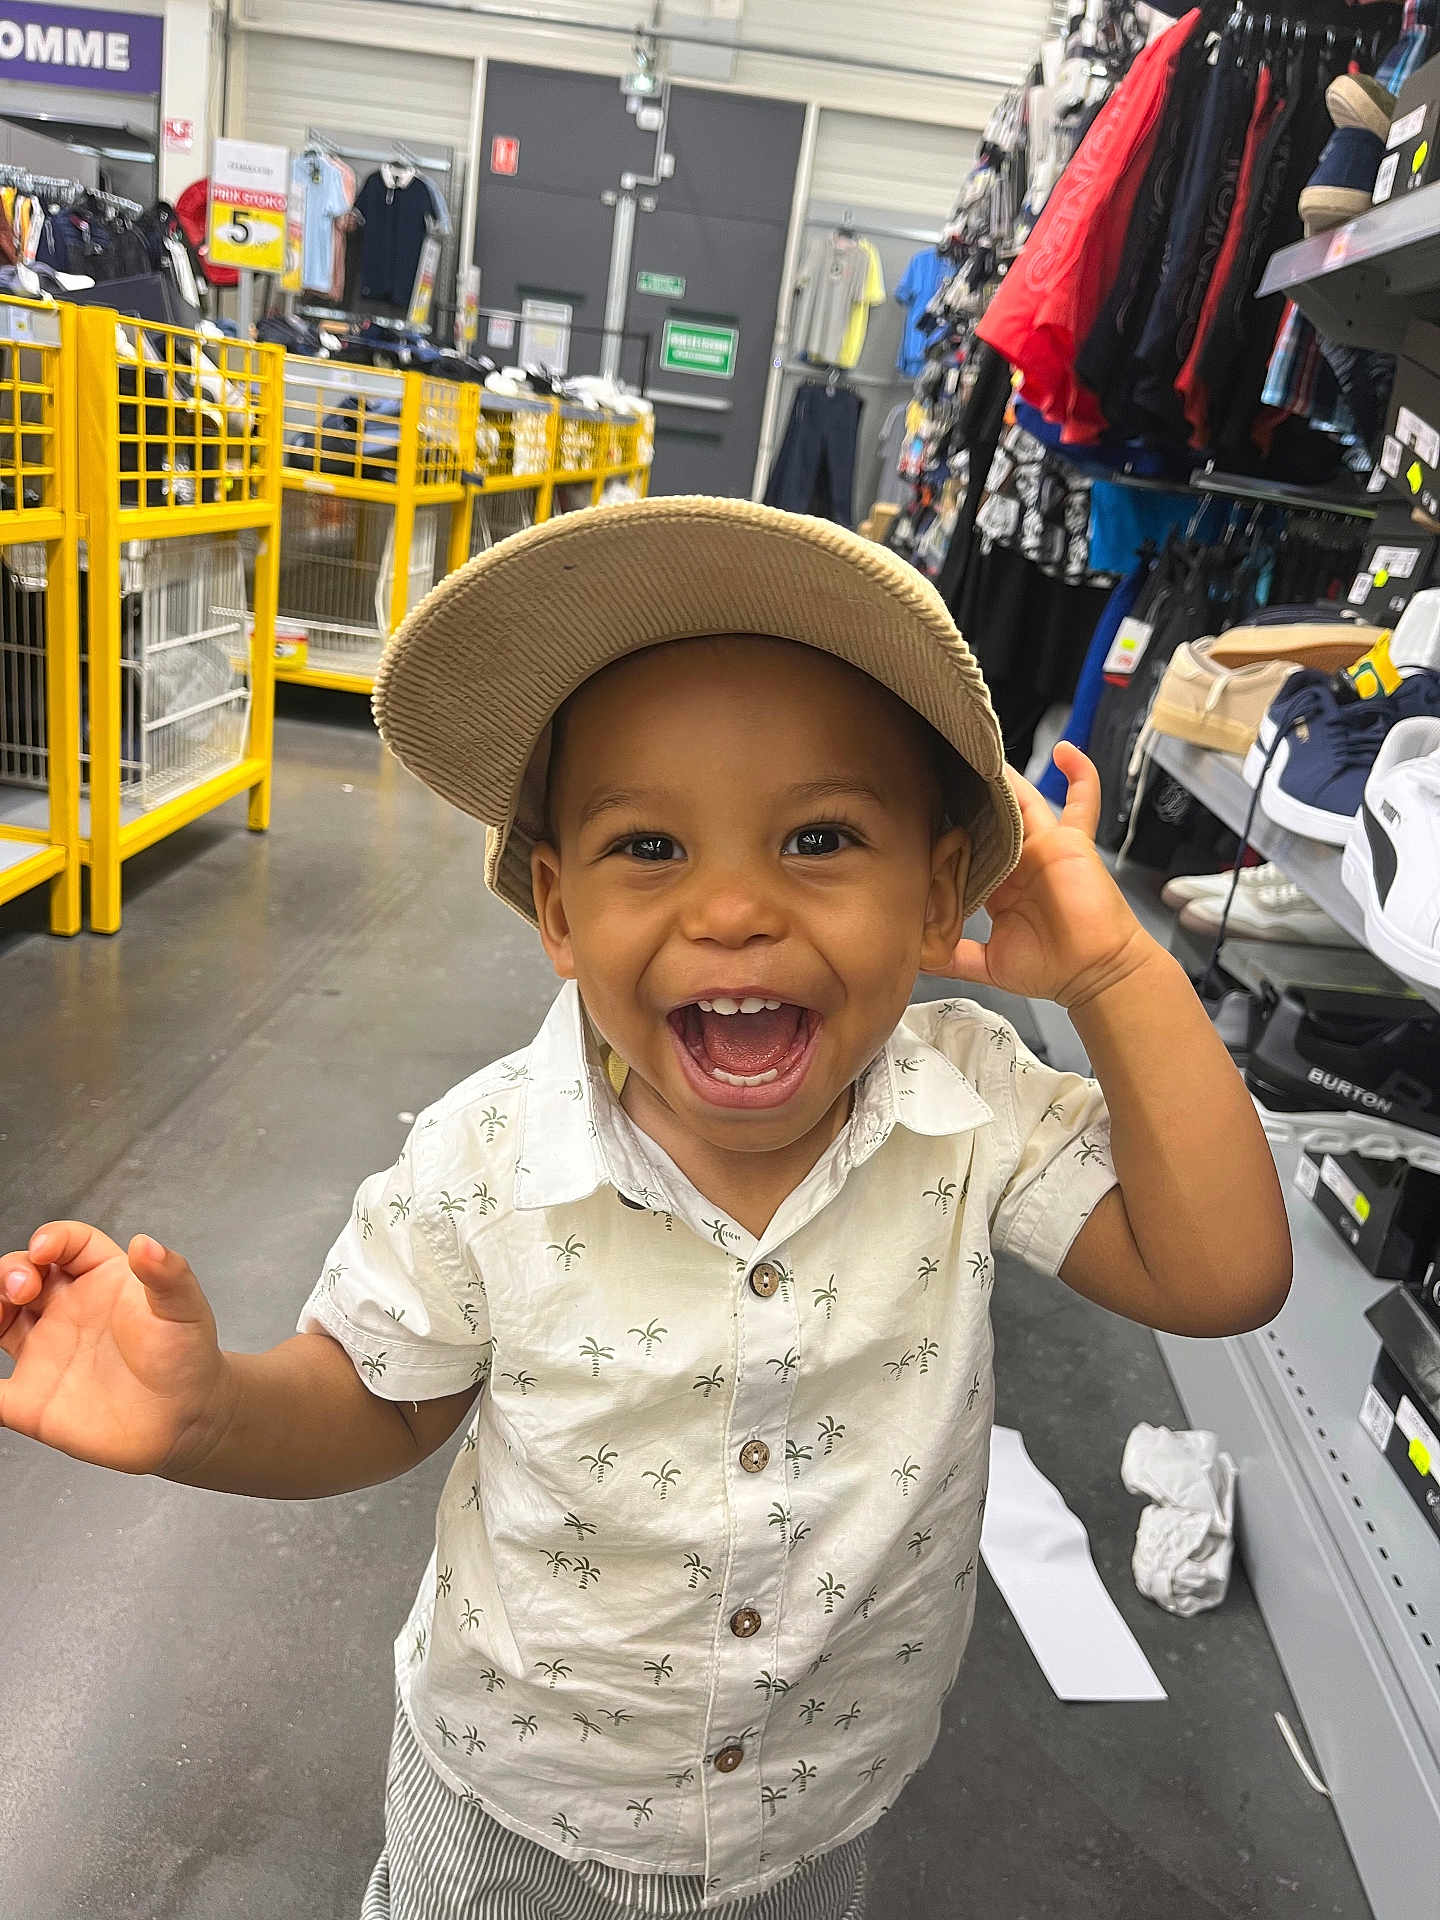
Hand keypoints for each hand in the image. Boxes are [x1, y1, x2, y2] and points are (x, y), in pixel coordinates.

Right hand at [0, 1224, 235, 1476]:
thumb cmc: (187, 1356)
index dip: (52, 1238)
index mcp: (102, 1279)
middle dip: (11, 1271)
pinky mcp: (31, 1399)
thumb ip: (167, 1275)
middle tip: (22, 1288)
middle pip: (22, 1274)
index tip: (45, 1250)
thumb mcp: (184, 1309)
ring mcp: (45, 1351)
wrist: (187, 1420)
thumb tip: (146, 1243)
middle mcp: (66, 1309)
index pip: (68, 1243)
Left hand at [938, 744, 1155, 1007]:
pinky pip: (1083, 801)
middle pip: (989, 818)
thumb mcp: (987, 964)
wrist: (1093, 974)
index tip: (917, 815)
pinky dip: (1079, 774)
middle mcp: (1019, 860)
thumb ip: (953, 956)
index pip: (965, 850)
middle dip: (968, 796)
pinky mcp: (1072, 841)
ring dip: (1004, 778)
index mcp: (998, 885)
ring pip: (1022, 802)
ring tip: (978, 748)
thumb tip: (916, 958)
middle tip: (940, 766)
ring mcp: (1046, 846)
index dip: (945, 835)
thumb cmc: (1049, 968)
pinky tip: (1065, 750)